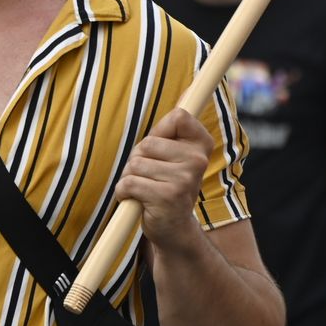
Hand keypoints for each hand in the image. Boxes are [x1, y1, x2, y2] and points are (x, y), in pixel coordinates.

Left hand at [115, 107, 212, 251]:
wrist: (173, 229)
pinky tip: (136, 201)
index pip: (178, 116)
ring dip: (130, 177)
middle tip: (150, 177)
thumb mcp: (171, 156)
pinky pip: (129, 182)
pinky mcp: (168, 196)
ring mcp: (185, 179)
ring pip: (136, 163)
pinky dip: (124, 192)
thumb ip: (170, 131)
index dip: (160, 132)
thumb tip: (185, 95)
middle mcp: (198, 160)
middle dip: (139, 160)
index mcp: (202, 145)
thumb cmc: (165, 186)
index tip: (162, 151)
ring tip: (145, 190)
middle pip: (148, 142)